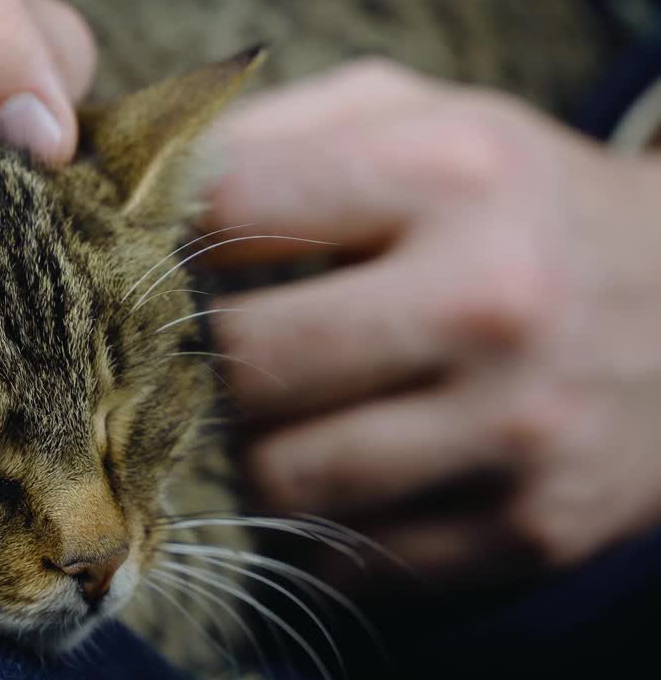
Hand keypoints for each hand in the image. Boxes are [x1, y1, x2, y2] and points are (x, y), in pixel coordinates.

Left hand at [203, 60, 660, 582]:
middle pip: (241, 363)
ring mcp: (516, 426)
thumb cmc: (520, 202)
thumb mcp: (421, 119)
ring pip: (280, 478)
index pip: (225, 212)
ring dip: (255, 451)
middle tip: (222, 349)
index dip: (168, 242)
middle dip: (205, 361)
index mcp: (449, 174)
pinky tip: (349, 471)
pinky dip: (323, 527)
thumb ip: (280, 131)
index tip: (167, 264)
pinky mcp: (531, 527)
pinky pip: (351, 560)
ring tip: (288, 412)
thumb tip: (147, 191)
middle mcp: (489, 300)